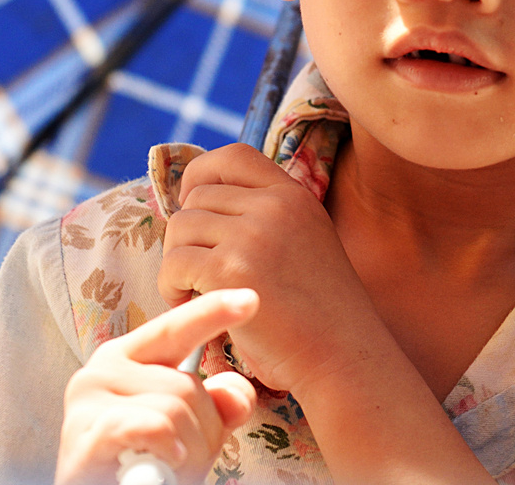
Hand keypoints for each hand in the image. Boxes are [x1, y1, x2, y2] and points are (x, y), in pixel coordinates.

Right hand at [56, 289, 260, 484]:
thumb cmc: (145, 465)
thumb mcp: (190, 432)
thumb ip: (216, 407)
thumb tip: (236, 392)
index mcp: (127, 359)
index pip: (175, 329)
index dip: (212, 311)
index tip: (250, 298)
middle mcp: (103, 369)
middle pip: (187, 385)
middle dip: (204, 432)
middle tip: (184, 460)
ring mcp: (90, 399)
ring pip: (175, 410)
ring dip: (188, 452)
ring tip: (168, 469)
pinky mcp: (86, 431)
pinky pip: (153, 427)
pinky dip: (167, 447)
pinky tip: (165, 464)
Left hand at [157, 144, 387, 395]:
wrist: (342, 357)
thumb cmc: (318, 314)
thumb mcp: (303, 241)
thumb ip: (264, 217)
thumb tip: (194, 203)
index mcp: (294, 195)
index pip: (232, 156)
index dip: (201, 176)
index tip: (193, 208)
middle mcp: (274, 206)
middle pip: (196, 198)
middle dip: (187, 236)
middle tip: (197, 273)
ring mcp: (252, 235)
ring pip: (179, 228)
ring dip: (177, 263)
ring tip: (194, 291)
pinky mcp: (230, 270)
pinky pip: (175, 264)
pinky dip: (172, 287)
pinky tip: (191, 304)